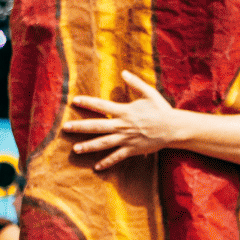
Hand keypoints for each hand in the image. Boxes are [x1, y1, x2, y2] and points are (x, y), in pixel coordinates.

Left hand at [63, 71, 185, 170]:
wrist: (173, 128)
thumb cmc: (161, 109)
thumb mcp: (149, 93)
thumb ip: (135, 83)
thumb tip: (123, 72)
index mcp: (124, 111)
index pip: (101, 106)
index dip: (87, 103)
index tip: (74, 101)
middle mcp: (122, 125)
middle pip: (97, 126)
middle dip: (80, 127)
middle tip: (66, 128)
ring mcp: (126, 139)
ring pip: (103, 143)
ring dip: (89, 146)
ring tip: (76, 149)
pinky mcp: (132, 150)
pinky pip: (117, 157)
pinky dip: (107, 162)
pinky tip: (97, 167)